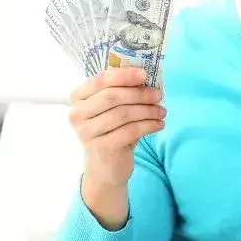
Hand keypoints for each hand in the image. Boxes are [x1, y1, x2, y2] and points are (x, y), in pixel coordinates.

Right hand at [68, 67, 165, 227]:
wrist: (106, 166)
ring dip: (148, 110)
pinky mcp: (102, 146)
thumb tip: (146, 77)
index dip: (124, 75)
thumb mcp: (114, 109)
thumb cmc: (112, 131)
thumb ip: (123, 91)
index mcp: (78, 98)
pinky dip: (149, 125)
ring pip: (123, 114)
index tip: (145, 74)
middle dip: (140, 94)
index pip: (100, 80)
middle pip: (113, 96)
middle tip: (159, 95)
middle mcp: (78, 113)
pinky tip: (159, 124)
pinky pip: (130, 131)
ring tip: (162, 112)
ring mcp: (87, 131)